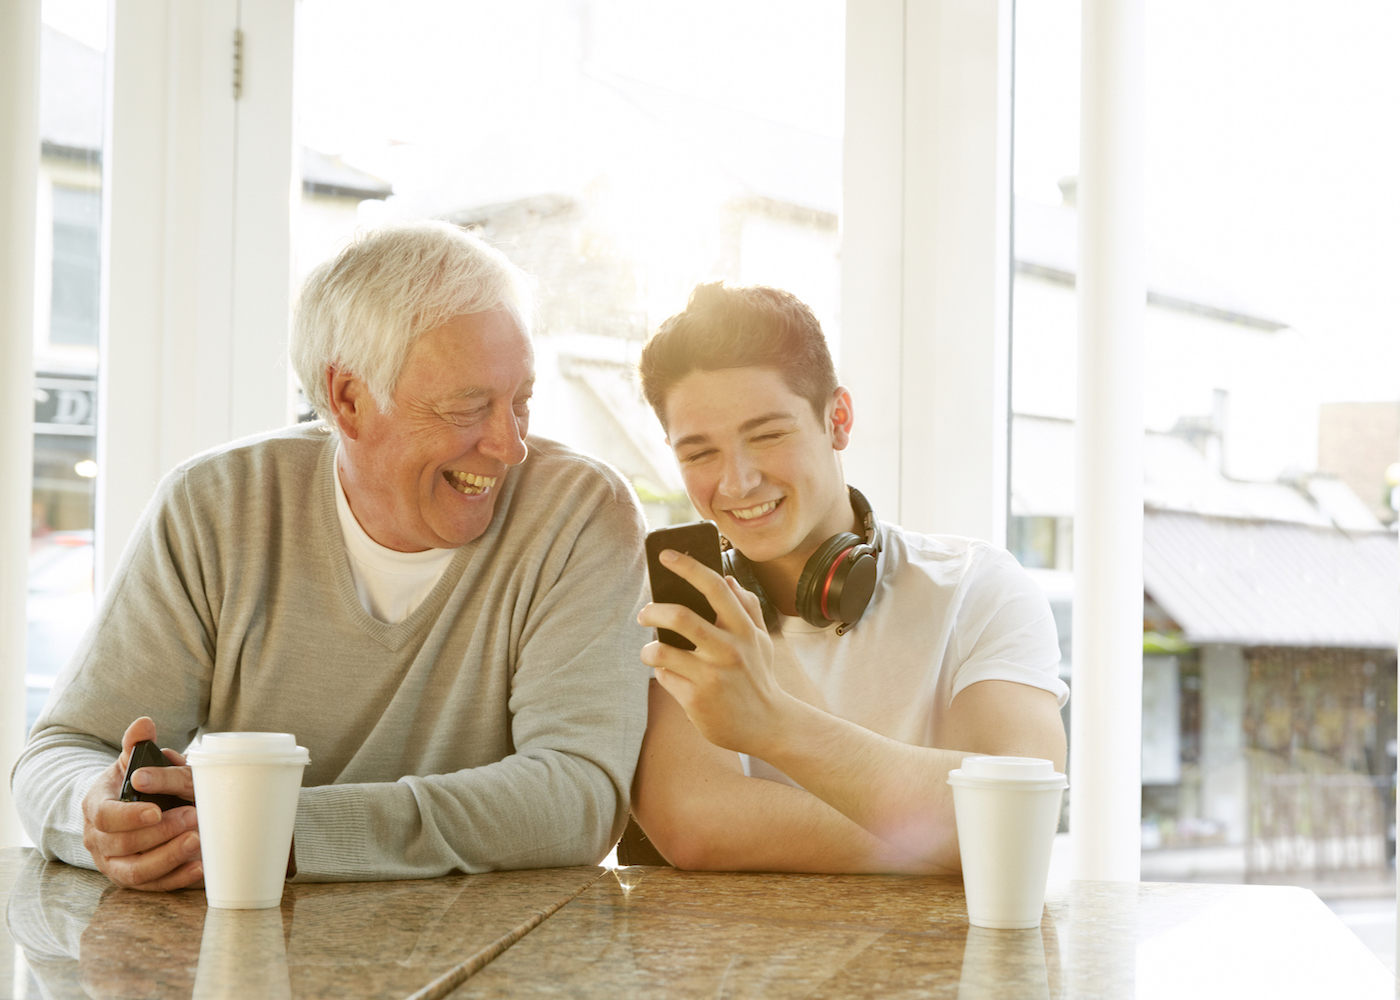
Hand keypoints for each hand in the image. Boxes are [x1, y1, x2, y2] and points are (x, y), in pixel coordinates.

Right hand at [81, 717, 201, 890]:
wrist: (123, 809)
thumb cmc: (131, 783)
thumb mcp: (131, 761)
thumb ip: (137, 744)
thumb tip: (144, 724)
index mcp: (95, 808)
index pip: (106, 817)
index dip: (130, 817)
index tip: (156, 810)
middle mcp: (99, 840)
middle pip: (124, 845)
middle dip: (160, 833)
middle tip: (193, 816)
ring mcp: (114, 863)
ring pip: (136, 871)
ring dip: (168, 857)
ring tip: (198, 840)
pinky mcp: (133, 878)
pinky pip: (153, 886)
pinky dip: (176, 879)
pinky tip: (199, 867)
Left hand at [637, 549, 791, 754]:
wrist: (768, 726)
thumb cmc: (759, 677)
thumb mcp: (762, 641)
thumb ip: (748, 607)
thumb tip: (727, 577)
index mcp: (745, 629)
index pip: (715, 586)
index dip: (688, 566)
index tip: (665, 555)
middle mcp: (729, 650)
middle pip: (680, 616)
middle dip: (652, 611)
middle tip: (644, 614)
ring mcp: (712, 676)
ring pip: (662, 650)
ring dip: (649, 649)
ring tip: (652, 651)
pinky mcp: (696, 699)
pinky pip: (664, 677)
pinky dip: (661, 672)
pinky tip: (670, 675)